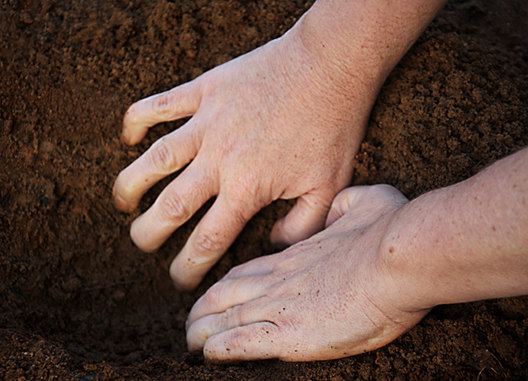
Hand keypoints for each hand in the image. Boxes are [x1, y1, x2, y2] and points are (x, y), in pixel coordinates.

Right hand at [113, 23, 377, 289]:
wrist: (330, 66)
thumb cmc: (334, 127)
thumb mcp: (330, 186)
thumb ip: (302, 225)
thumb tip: (271, 242)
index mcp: (248, 188)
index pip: (207, 241)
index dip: (188, 269)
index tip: (179, 280)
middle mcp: (219, 159)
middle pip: (170, 208)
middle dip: (147, 234)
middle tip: (142, 242)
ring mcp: (207, 122)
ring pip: (153, 160)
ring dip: (131, 185)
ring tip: (123, 201)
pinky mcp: (204, 90)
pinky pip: (157, 105)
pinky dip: (136, 121)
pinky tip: (130, 138)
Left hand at [186, 185, 429, 360]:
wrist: (397, 256)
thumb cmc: (388, 228)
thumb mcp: (363, 201)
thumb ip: (344, 204)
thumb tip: (339, 205)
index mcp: (295, 255)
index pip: (248, 270)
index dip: (227, 284)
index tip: (216, 293)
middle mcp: (280, 279)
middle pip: (227, 294)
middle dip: (204, 308)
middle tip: (191, 320)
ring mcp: (282, 305)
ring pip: (227, 319)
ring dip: (203, 332)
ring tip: (189, 342)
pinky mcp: (291, 333)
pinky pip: (243, 343)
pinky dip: (221, 349)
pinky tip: (206, 355)